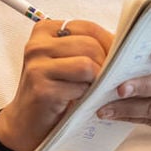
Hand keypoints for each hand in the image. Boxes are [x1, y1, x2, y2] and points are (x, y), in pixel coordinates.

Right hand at [0, 18, 112, 150]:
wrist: (26, 123)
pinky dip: (87, 95)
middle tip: (106, 79)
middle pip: (90, 45)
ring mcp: (37, 66)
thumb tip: (124, 42)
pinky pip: (80, 87)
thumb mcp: (67, 61)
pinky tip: (80, 100)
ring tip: (92, 89)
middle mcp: (37, 45)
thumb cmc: (53, 90)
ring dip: (96, 80)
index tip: (117, 58)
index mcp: (45, 31)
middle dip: (106, 64)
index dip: (109, 43)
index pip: (89, 27)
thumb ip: (88, 47)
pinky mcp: (42, 89)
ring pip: (87, 64)